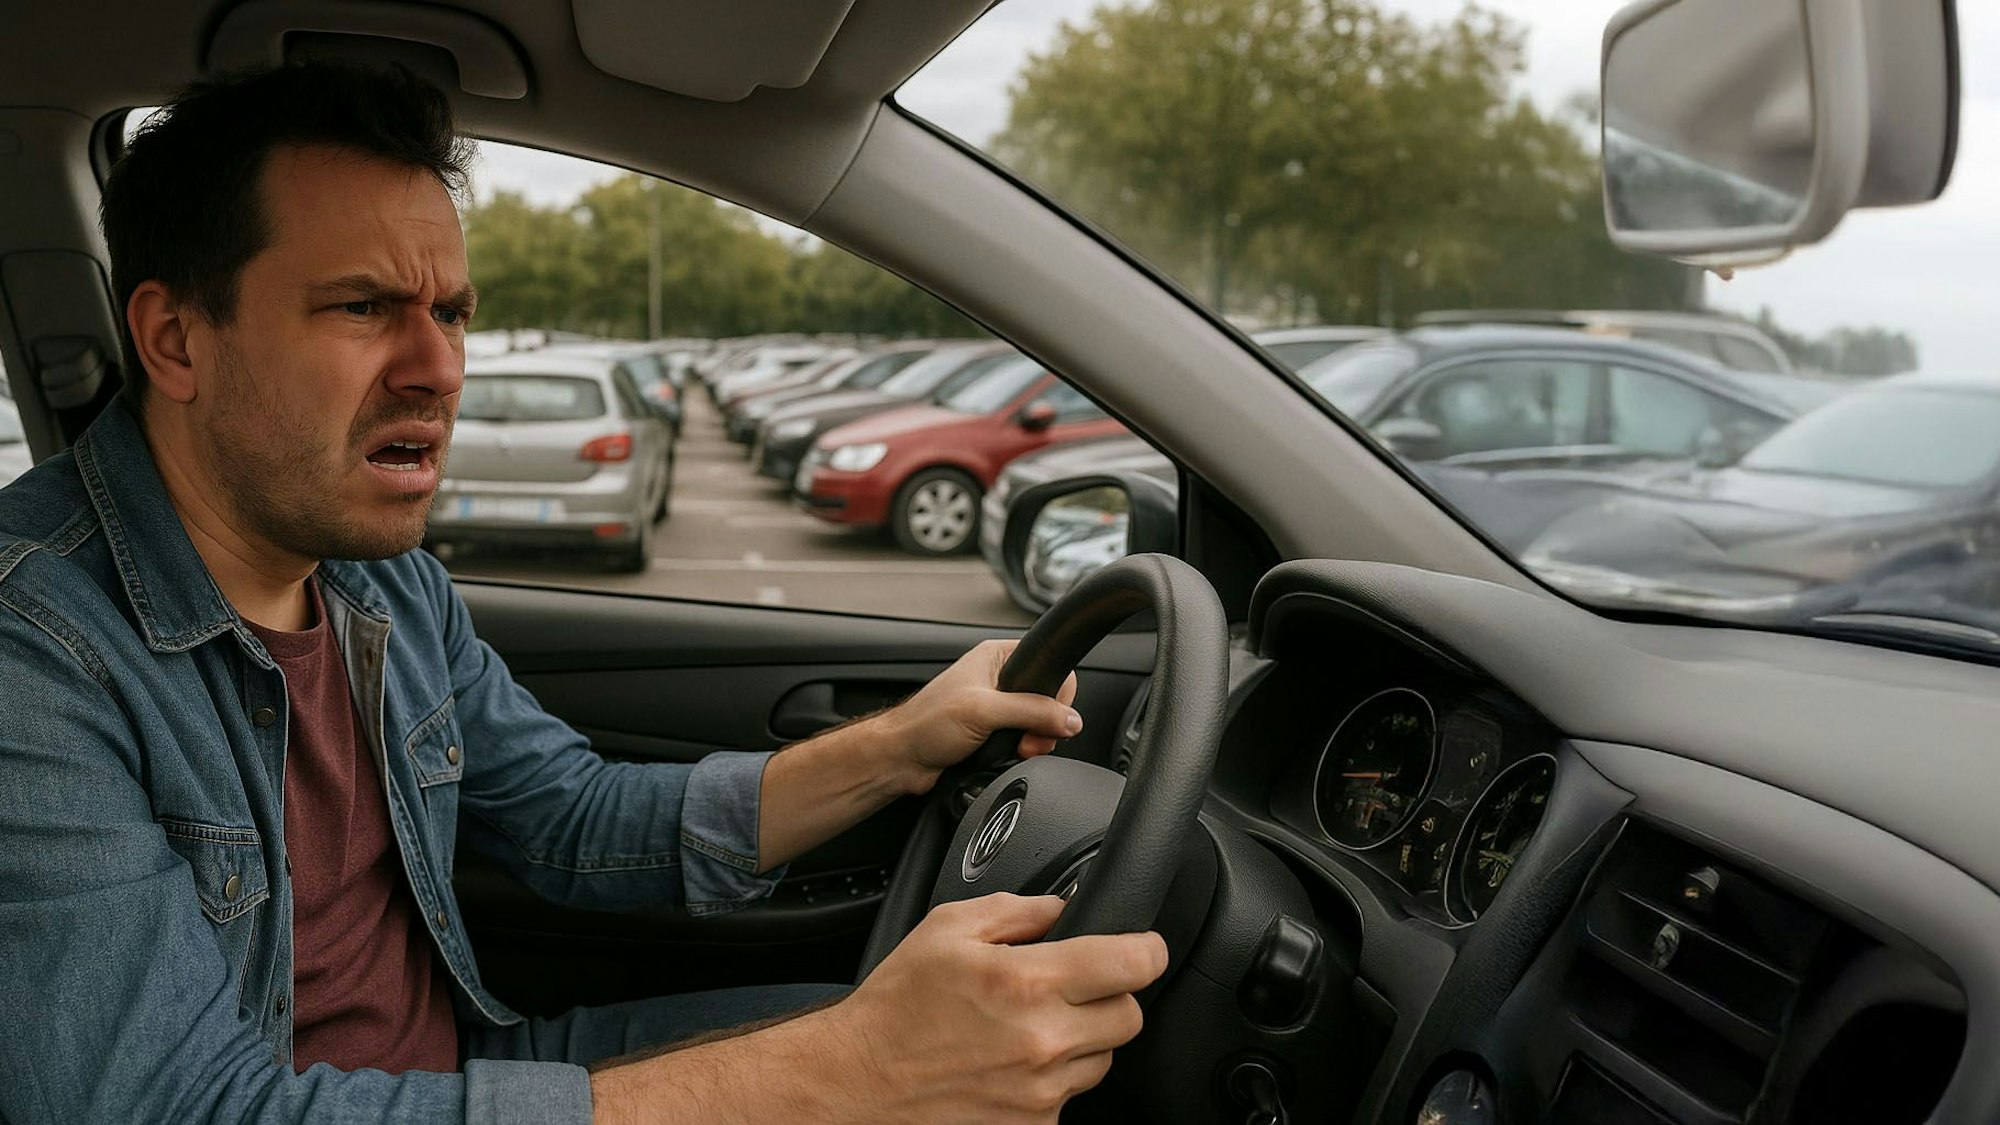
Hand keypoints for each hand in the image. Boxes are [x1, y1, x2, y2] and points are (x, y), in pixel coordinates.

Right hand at [831, 893, 1166, 1122]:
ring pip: (1103, 1059)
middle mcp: (1042, 1043)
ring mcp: (1040, 1094)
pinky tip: (1009, 1064)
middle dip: (1108, 995)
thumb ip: (1019, 910)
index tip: (1142, 948)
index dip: (1145, 949)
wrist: (856, 1083)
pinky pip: (1069, 1097)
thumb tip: (1066, 908)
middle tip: (1068, 988)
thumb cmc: (895, 1008)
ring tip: (1026, 1029)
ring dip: (1080, 1040)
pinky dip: (1051, 1080)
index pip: (1132, 964)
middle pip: (1129, 1015)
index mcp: (1026, 983)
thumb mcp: (948, 929)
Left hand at [884, 639, 1080, 792]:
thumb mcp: (985, 711)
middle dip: (1044, 726)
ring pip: (1038, 724)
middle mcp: (998, 679)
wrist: (902, 759)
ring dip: (1033, 742)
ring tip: (1015, 750)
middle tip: (1029, 741)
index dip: (1058, 694)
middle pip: (1048, 700)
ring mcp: (996, 708)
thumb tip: (1069, 719)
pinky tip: (1005, 756)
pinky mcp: (993, 733)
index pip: (1049, 666)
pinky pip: (1024, 742)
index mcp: (996, 657)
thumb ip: (1032, 711)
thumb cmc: (925, 723)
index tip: (1052, 717)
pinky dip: (1021, 753)